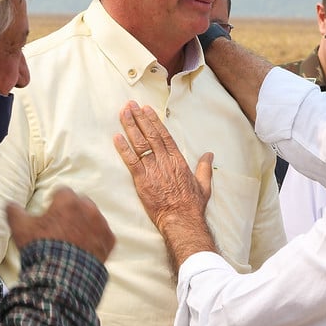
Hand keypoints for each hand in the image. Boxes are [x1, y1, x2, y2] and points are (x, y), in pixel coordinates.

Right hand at [6, 187, 114, 262]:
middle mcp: (89, 208)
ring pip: (93, 218)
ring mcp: (101, 224)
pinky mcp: (109, 241)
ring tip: (73, 241)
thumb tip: (9, 204)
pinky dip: (96, 240)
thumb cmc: (41, 248)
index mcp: (68, 201)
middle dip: (72, 211)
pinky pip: (104, 235)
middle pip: (80, 203)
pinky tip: (84, 250)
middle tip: (62, 227)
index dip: (54, 202)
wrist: (61, 277)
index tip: (49, 214)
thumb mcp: (21, 229)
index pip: (62, 192)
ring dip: (85, 224)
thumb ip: (14, 212)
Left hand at [113, 102, 215, 271]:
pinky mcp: (142, 181)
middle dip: (139, 118)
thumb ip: (204, 167)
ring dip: (130, 127)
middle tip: (130, 105)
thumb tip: (209, 154)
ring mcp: (153, 170)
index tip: (146, 109)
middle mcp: (165, 161)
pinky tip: (116, 137)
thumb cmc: (192, 205)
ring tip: (123, 113)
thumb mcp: (204, 184)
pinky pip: (131, 161)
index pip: (164, 135)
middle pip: (150, 135)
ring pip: (139, 144)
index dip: (154, 121)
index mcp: (178, 160)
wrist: (181, 220)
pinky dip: (123, 149)